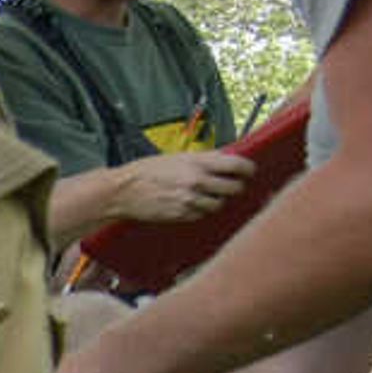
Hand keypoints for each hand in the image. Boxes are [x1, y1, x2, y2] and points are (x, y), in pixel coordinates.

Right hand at [110, 149, 257, 225]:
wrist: (122, 191)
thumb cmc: (145, 171)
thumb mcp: (177, 157)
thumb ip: (203, 159)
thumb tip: (224, 159)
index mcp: (198, 162)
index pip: (237, 165)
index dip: (248, 169)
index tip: (249, 171)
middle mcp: (197, 181)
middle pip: (234, 188)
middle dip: (235, 187)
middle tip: (231, 185)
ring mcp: (190, 200)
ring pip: (219, 204)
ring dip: (216, 200)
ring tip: (206, 195)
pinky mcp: (181, 215)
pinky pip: (201, 214)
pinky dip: (200, 210)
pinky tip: (190, 203)